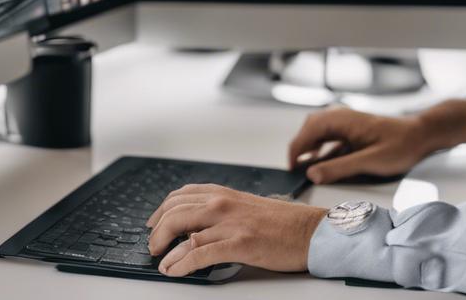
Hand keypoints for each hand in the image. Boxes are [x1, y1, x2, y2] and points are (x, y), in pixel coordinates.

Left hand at [146, 184, 325, 276]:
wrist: (312, 231)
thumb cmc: (283, 223)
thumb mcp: (246, 207)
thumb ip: (221, 212)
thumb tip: (196, 227)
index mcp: (224, 194)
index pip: (181, 196)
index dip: (162, 211)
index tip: (154, 223)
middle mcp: (223, 204)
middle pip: (174, 212)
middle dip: (157, 230)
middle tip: (153, 245)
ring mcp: (230, 223)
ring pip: (182, 231)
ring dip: (164, 247)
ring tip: (160, 260)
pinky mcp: (238, 244)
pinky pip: (199, 253)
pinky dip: (181, 263)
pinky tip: (174, 270)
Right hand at [288, 107, 431, 183]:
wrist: (422, 135)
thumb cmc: (400, 146)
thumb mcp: (370, 161)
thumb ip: (340, 168)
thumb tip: (311, 175)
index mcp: (342, 120)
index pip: (309, 131)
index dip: (296, 150)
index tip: (291, 169)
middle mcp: (341, 117)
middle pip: (310, 129)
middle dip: (301, 149)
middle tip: (295, 171)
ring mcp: (347, 123)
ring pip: (319, 134)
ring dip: (310, 150)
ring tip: (304, 170)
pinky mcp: (353, 131)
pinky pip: (330, 139)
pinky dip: (322, 151)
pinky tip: (322, 165)